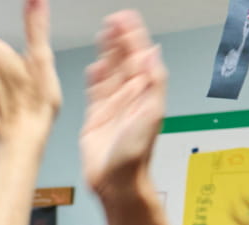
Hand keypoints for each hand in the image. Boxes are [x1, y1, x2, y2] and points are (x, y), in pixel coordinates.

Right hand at [80, 11, 165, 196]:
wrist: (116, 181)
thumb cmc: (135, 155)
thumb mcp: (151, 114)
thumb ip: (153, 82)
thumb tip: (152, 53)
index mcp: (144, 92)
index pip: (139, 56)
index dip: (132, 36)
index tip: (125, 18)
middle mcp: (129, 97)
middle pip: (124, 60)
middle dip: (119, 39)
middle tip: (113, 20)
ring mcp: (112, 106)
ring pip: (110, 72)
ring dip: (107, 53)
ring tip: (103, 34)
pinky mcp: (95, 118)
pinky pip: (95, 92)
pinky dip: (95, 77)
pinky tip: (95, 66)